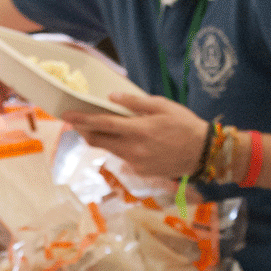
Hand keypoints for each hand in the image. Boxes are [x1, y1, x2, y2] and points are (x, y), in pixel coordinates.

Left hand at [62, 93, 205, 178]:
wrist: (203, 153)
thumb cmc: (184, 124)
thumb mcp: (162, 106)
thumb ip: (135, 103)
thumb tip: (111, 98)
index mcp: (138, 130)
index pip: (102, 124)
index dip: (81, 120)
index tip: (66, 115)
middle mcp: (133, 149)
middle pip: (98, 141)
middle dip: (84, 131)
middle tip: (78, 121)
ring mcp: (136, 163)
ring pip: (109, 150)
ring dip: (102, 139)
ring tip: (106, 128)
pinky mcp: (141, 172)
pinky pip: (123, 158)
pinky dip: (121, 148)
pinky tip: (133, 141)